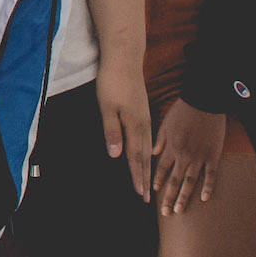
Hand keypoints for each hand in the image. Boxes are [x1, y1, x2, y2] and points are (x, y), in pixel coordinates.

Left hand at [95, 60, 152, 201]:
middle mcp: (143, 124)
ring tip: (149, 181)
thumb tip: (115, 156)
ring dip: (147, 166)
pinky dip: (148, 151)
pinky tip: (147, 154)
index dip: (138, 177)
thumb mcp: (107, 108)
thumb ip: (112, 132)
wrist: (125, 58)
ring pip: (148, 148)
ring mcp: (145, 117)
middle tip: (147, 198)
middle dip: (145, 178)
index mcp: (134, 125)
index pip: (136, 157)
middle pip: (144, 156)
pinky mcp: (143, 111)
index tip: (140, 195)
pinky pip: (148, 138)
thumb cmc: (113, 82)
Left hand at [149, 101, 223, 215]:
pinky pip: (211, 174)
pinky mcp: (213, 154)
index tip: (153, 192)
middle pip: (174, 180)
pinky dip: (208, 187)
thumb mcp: (165, 122)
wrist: (204, 101)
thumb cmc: (183, 109)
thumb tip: (153, 154)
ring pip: (190, 181)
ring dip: (184, 197)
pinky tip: (204, 198)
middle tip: (165, 212)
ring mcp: (199, 156)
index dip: (157, 181)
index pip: (161, 169)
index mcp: (171, 147)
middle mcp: (183, 155)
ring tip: (179, 210)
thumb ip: (159, 140)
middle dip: (168, 197)